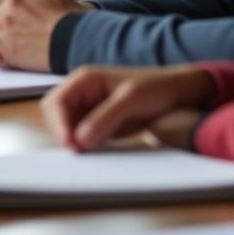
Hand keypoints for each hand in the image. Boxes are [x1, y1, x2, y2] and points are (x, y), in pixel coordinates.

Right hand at [41, 64, 214, 151]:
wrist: (177, 93)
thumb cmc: (155, 88)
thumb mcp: (131, 100)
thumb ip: (105, 117)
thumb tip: (80, 140)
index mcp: (84, 80)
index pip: (57, 102)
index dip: (59, 124)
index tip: (70, 145)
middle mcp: (82, 93)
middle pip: (55, 114)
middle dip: (61, 132)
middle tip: (77, 153)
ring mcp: (89, 108)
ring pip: (67, 127)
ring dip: (71, 140)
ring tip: (86, 155)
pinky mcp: (98, 123)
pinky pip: (82, 135)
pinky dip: (83, 146)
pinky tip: (94, 153)